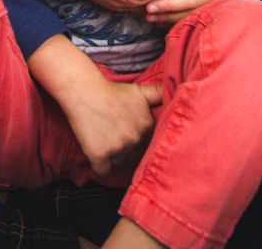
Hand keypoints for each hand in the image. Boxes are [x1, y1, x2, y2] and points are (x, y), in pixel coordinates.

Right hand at [28, 35, 163, 175]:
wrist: (84, 90)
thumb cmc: (110, 91)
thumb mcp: (139, 91)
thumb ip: (158, 95)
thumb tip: (177, 89)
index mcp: (148, 126)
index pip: (146, 146)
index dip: (135, 141)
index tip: (125, 133)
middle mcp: (136, 138)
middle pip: (132, 156)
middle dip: (123, 149)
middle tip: (111, 132)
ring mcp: (118, 147)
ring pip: (118, 163)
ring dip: (110, 155)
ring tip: (102, 135)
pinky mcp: (100, 155)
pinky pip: (103, 171)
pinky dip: (98, 164)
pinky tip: (95, 148)